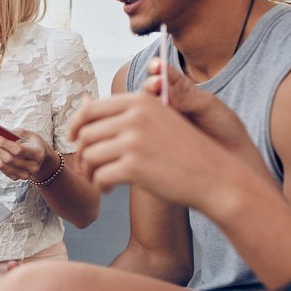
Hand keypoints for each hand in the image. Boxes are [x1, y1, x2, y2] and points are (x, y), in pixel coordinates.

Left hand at [0, 129, 51, 180]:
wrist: (39, 155)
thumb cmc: (31, 142)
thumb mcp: (26, 134)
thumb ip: (13, 133)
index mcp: (37, 154)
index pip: (18, 150)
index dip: (4, 143)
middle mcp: (32, 167)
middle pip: (8, 159)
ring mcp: (24, 174)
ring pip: (3, 166)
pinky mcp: (16, 177)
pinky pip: (1, 169)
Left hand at [69, 92, 236, 207]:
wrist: (216, 178)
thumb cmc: (183, 151)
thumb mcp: (156, 120)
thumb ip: (121, 112)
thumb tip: (83, 101)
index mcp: (140, 102)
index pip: (91, 109)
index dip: (76, 126)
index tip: (74, 140)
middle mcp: (135, 117)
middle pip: (86, 134)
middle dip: (81, 154)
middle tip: (86, 169)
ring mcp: (134, 141)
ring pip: (89, 156)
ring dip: (89, 172)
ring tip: (99, 180)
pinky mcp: (134, 167)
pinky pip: (100, 177)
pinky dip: (100, 186)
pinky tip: (110, 190)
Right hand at [142, 58, 254, 155]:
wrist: (235, 160)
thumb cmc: (226, 130)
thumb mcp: (209, 106)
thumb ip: (186, 96)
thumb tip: (163, 91)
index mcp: (178, 91)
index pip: (163, 76)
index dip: (156, 68)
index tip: (156, 66)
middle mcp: (165, 106)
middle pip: (146, 92)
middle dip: (149, 86)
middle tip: (156, 85)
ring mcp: (158, 125)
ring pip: (140, 112)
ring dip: (144, 106)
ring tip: (157, 105)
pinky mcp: (154, 144)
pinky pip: (143, 133)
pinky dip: (144, 128)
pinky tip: (153, 127)